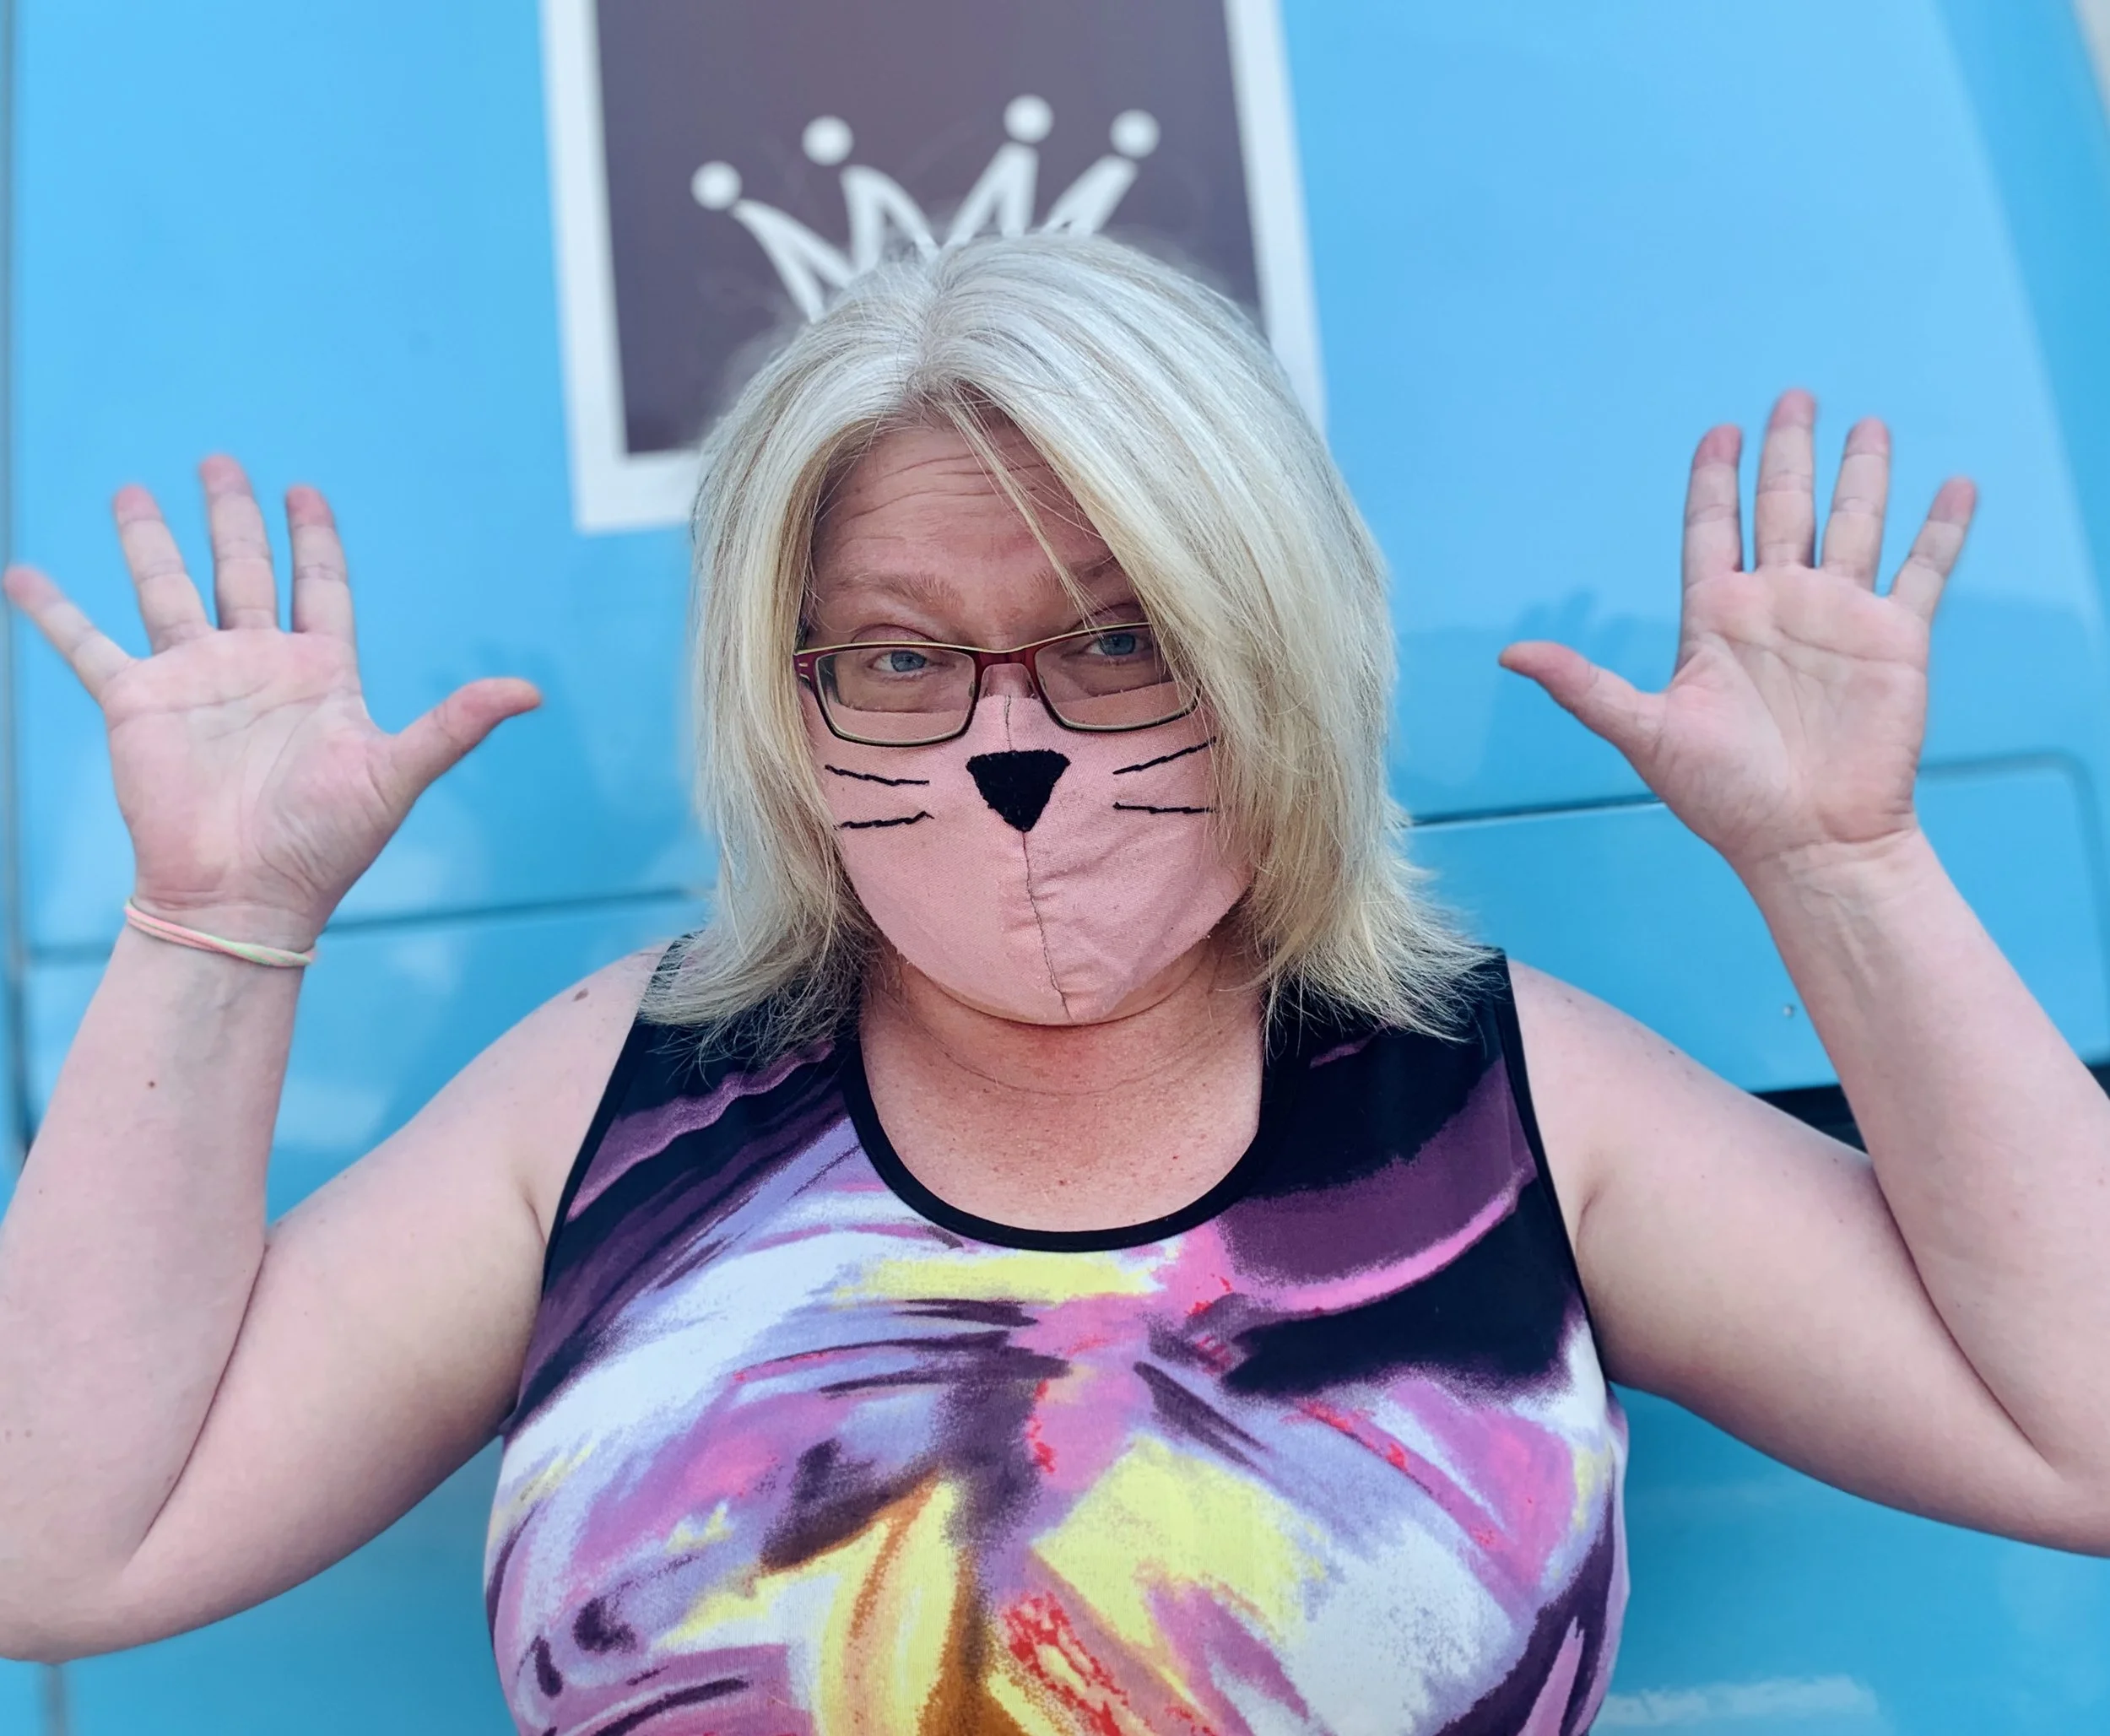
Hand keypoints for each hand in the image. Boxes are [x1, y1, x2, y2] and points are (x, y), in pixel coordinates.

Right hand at [2, 457, 539, 948]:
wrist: (246, 897)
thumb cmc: (326, 846)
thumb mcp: (398, 774)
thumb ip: (457, 724)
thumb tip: (532, 692)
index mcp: (320, 674)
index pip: (319, 586)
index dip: (314, 539)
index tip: (306, 491)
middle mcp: (256, 667)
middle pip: (243, 570)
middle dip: (234, 517)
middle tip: (222, 462)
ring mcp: (194, 681)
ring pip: (166, 589)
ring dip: (149, 541)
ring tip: (131, 490)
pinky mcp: (138, 705)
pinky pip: (87, 646)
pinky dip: (54, 611)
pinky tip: (24, 575)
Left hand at [1499, 389, 1975, 881]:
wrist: (1806, 841)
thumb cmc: (1723, 798)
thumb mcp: (1644, 733)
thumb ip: (1583, 686)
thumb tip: (1509, 654)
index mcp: (1715, 618)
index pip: (1713, 527)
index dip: (1715, 479)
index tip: (1718, 430)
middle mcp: (1776, 606)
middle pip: (1783, 507)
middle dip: (1787, 451)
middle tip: (1792, 397)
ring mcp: (1837, 617)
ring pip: (1853, 523)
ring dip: (1861, 474)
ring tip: (1869, 424)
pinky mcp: (1894, 639)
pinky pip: (1923, 570)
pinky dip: (1941, 529)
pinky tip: (1955, 487)